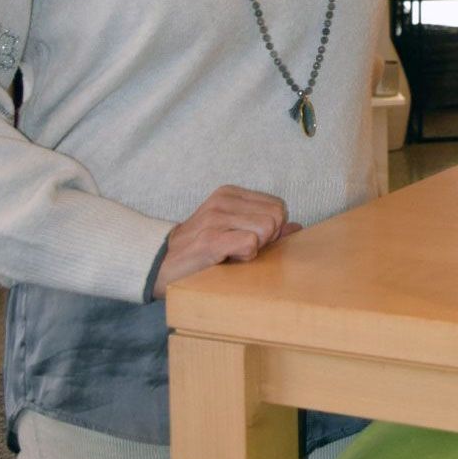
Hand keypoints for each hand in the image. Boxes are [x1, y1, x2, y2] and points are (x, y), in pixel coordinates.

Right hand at [152, 185, 301, 298]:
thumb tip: (297, 228)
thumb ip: (265, 227)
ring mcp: (216, 218)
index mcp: (231, 193)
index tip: (249, 239)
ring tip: (231, 253)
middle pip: (277, 216)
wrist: (160, 265)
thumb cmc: (201, 250)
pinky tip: (226, 259)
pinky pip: (250, 243)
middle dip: (267, 238)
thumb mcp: (233, 230)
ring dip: (254, 249)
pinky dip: (245, 256)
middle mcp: (223, 200)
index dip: (272, 229)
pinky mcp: (210, 239)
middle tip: (241, 248)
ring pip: (267, 229)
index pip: (278, 205)